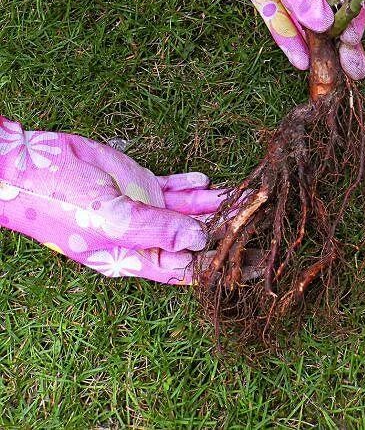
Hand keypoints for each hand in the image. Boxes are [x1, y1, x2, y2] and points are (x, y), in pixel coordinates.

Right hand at [0, 117, 232, 284]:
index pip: (187, 267)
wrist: (30, 165)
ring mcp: (142, 209)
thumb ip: (155, 229)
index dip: (220, 266)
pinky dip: (192, 186)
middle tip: (266, 226)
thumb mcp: (109, 219)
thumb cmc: (59, 202)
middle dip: (227, 233)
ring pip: (188, 211)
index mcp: (133, 257)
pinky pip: (173, 188)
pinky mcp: (138, 184)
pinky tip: (211, 181)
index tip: (255, 262)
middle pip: (194, 240)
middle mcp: (143, 236)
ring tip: (249, 197)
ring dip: (217, 206)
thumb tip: (198, 240)